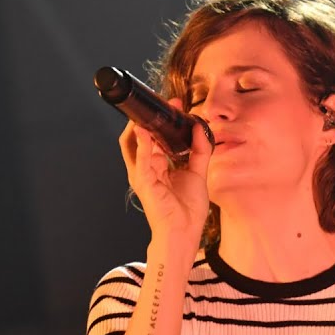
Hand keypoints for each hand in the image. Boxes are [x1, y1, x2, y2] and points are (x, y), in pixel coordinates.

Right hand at [118, 100, 212, 250]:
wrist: (184, 232)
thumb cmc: (188, 209)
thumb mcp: (198, 173)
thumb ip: (200, 150)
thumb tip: (201, 127)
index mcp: (158, 165)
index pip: (156, 136)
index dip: (164, 120)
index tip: (177, 105)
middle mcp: (147, 167)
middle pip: (143, 135)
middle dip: (153, 117)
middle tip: (167, 102)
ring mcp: (142, 174)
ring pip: (133, 143)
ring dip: (142, 125)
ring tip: (152, 110)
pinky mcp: (143, 182)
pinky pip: (140, 158)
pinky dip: (142, 144)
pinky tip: (145, 131)